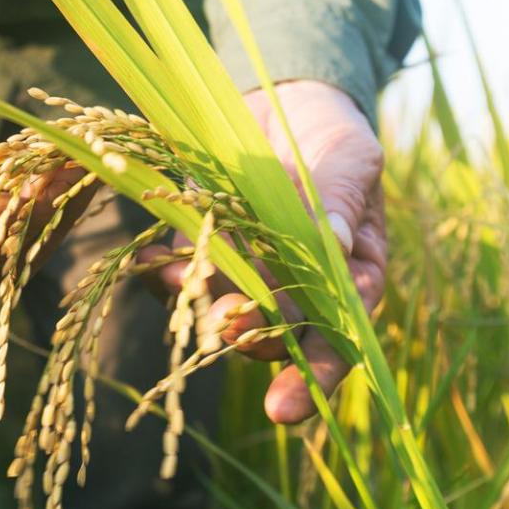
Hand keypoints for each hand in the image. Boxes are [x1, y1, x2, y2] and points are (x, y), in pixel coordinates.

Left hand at [142, 80, 385, 423]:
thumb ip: (342, 198)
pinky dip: (168, 275)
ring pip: (223, 307)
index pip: (338, 338)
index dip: (314, 376)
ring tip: (184, 291)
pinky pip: (180, 274)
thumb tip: (331, 238)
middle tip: (228, 327)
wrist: (281, 99)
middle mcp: (294, 286)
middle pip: (275, 332)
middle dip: (251, 337)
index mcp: (347, 277)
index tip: (283, 409)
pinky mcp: (199, 245)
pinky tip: (158, 268)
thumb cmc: (332, 135)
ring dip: (202, 308)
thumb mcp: (350, 159)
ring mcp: (243, 269)